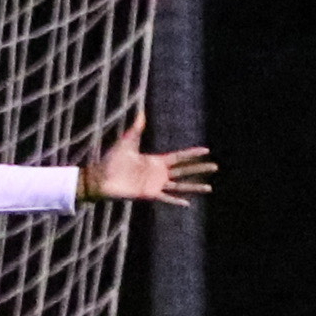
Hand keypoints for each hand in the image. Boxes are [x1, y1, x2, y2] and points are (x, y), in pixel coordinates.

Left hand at [82, 114, 214, 205]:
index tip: (206, 150)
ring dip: (194, 187)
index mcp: (155, 160)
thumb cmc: (111, 160)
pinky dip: (176, 200)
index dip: (192, 154)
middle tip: (216, 167)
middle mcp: (158, 173)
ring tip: (209, 188)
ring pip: (180, 185)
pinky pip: (165, 198)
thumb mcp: (127, 142)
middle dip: (200, 168)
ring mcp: (154, 184)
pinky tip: (187, 203)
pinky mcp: (148, 194)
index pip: (179, 157)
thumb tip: (141, 111)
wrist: (100, 177)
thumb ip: (136, 128)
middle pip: (184, 170)